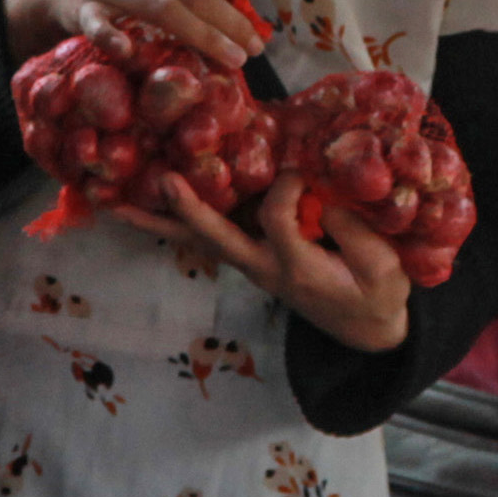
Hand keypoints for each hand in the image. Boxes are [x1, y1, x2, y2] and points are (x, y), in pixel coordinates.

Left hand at [115, 172, 411, 354]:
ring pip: (200, 242)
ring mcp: (253, 265)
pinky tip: (151, 203)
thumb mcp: (384, 270)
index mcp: (296, 269)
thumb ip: (355, 233)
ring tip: (114, 204)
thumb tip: (323, 193)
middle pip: (216, 240)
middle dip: (190, 211)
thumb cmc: (379, 297)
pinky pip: (210, 237)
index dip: (285, 189)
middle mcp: (264, 268)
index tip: (301, 166)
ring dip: (158, 223)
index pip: (276, 221)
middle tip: (162, 181)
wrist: (368, 330)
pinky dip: (179, 220)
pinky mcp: (253, 257)